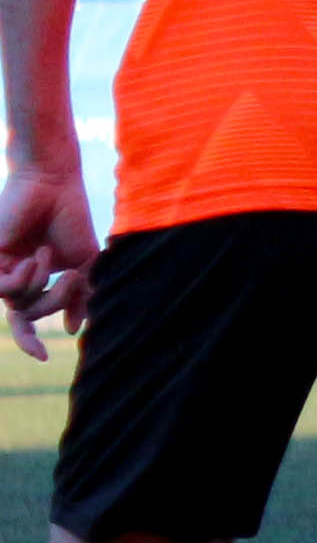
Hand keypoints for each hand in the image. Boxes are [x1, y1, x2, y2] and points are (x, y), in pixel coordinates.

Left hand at [0, 148, 98, 358]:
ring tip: (49, 256)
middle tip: (73, 278)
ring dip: (43, 286)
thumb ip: (79, 297)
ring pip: (19, 303)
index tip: (42, 358)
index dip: (29, 340)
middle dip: (55, 302)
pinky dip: (26, 277)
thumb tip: (73, 330)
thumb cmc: (69, 219)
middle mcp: (12, 276)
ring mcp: (0, 268)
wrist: (54, 185)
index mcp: (32, 279)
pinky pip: (5, 288)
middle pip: (27, 314)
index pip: (25, 318)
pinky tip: (36, 257)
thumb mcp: (83, 264)